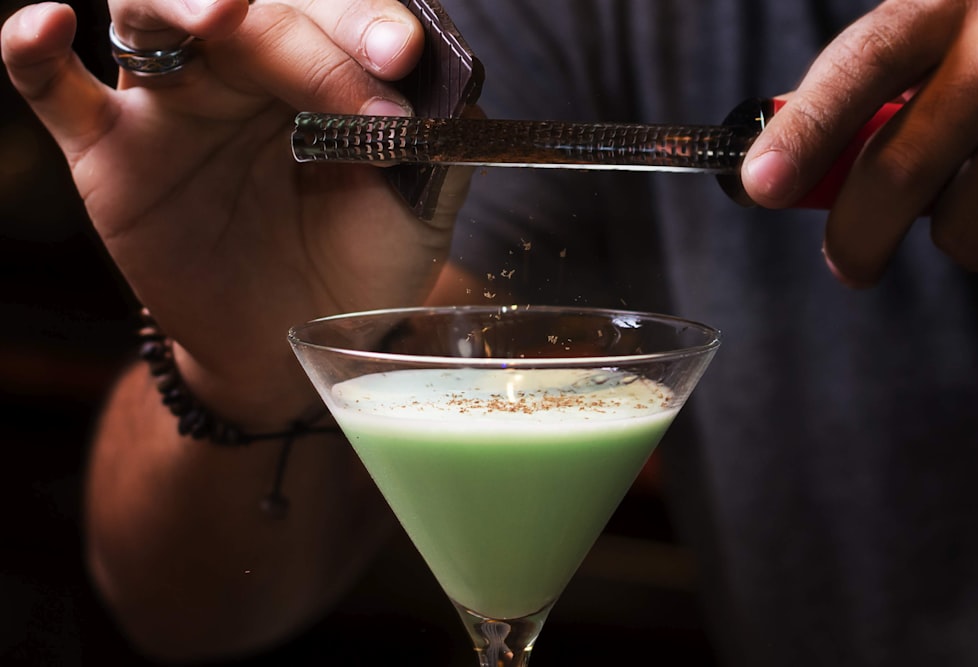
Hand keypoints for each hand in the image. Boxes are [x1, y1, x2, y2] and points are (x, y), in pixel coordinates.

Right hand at [2, 0, 469, 428]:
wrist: (290, 343)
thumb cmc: (354, 270)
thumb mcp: (415, 213)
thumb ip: (438, 149)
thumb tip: (457, 86)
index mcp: (318, 69)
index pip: (333, 12)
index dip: (364, 20)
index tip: (401, 54)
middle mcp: (240, 69)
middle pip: (254, 4)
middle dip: (309, 31)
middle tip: (365, 61)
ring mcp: (169, 103)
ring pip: (151, 11)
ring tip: (225, 16)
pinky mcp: (108, 151)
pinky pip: (52, 88)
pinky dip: (32, 50)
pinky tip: (47, 24)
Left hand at [741, 0, 977, 286]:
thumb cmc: (977, 48)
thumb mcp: (922, 41)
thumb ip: (854, 94)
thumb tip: (771, 171)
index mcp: (937, 10)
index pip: (861, 67)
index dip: (806, 131)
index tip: (763, 183)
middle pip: (902, 167)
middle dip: (857, 235)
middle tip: (848, 263)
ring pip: (967, 217)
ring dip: (950, 234)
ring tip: (957, 202)